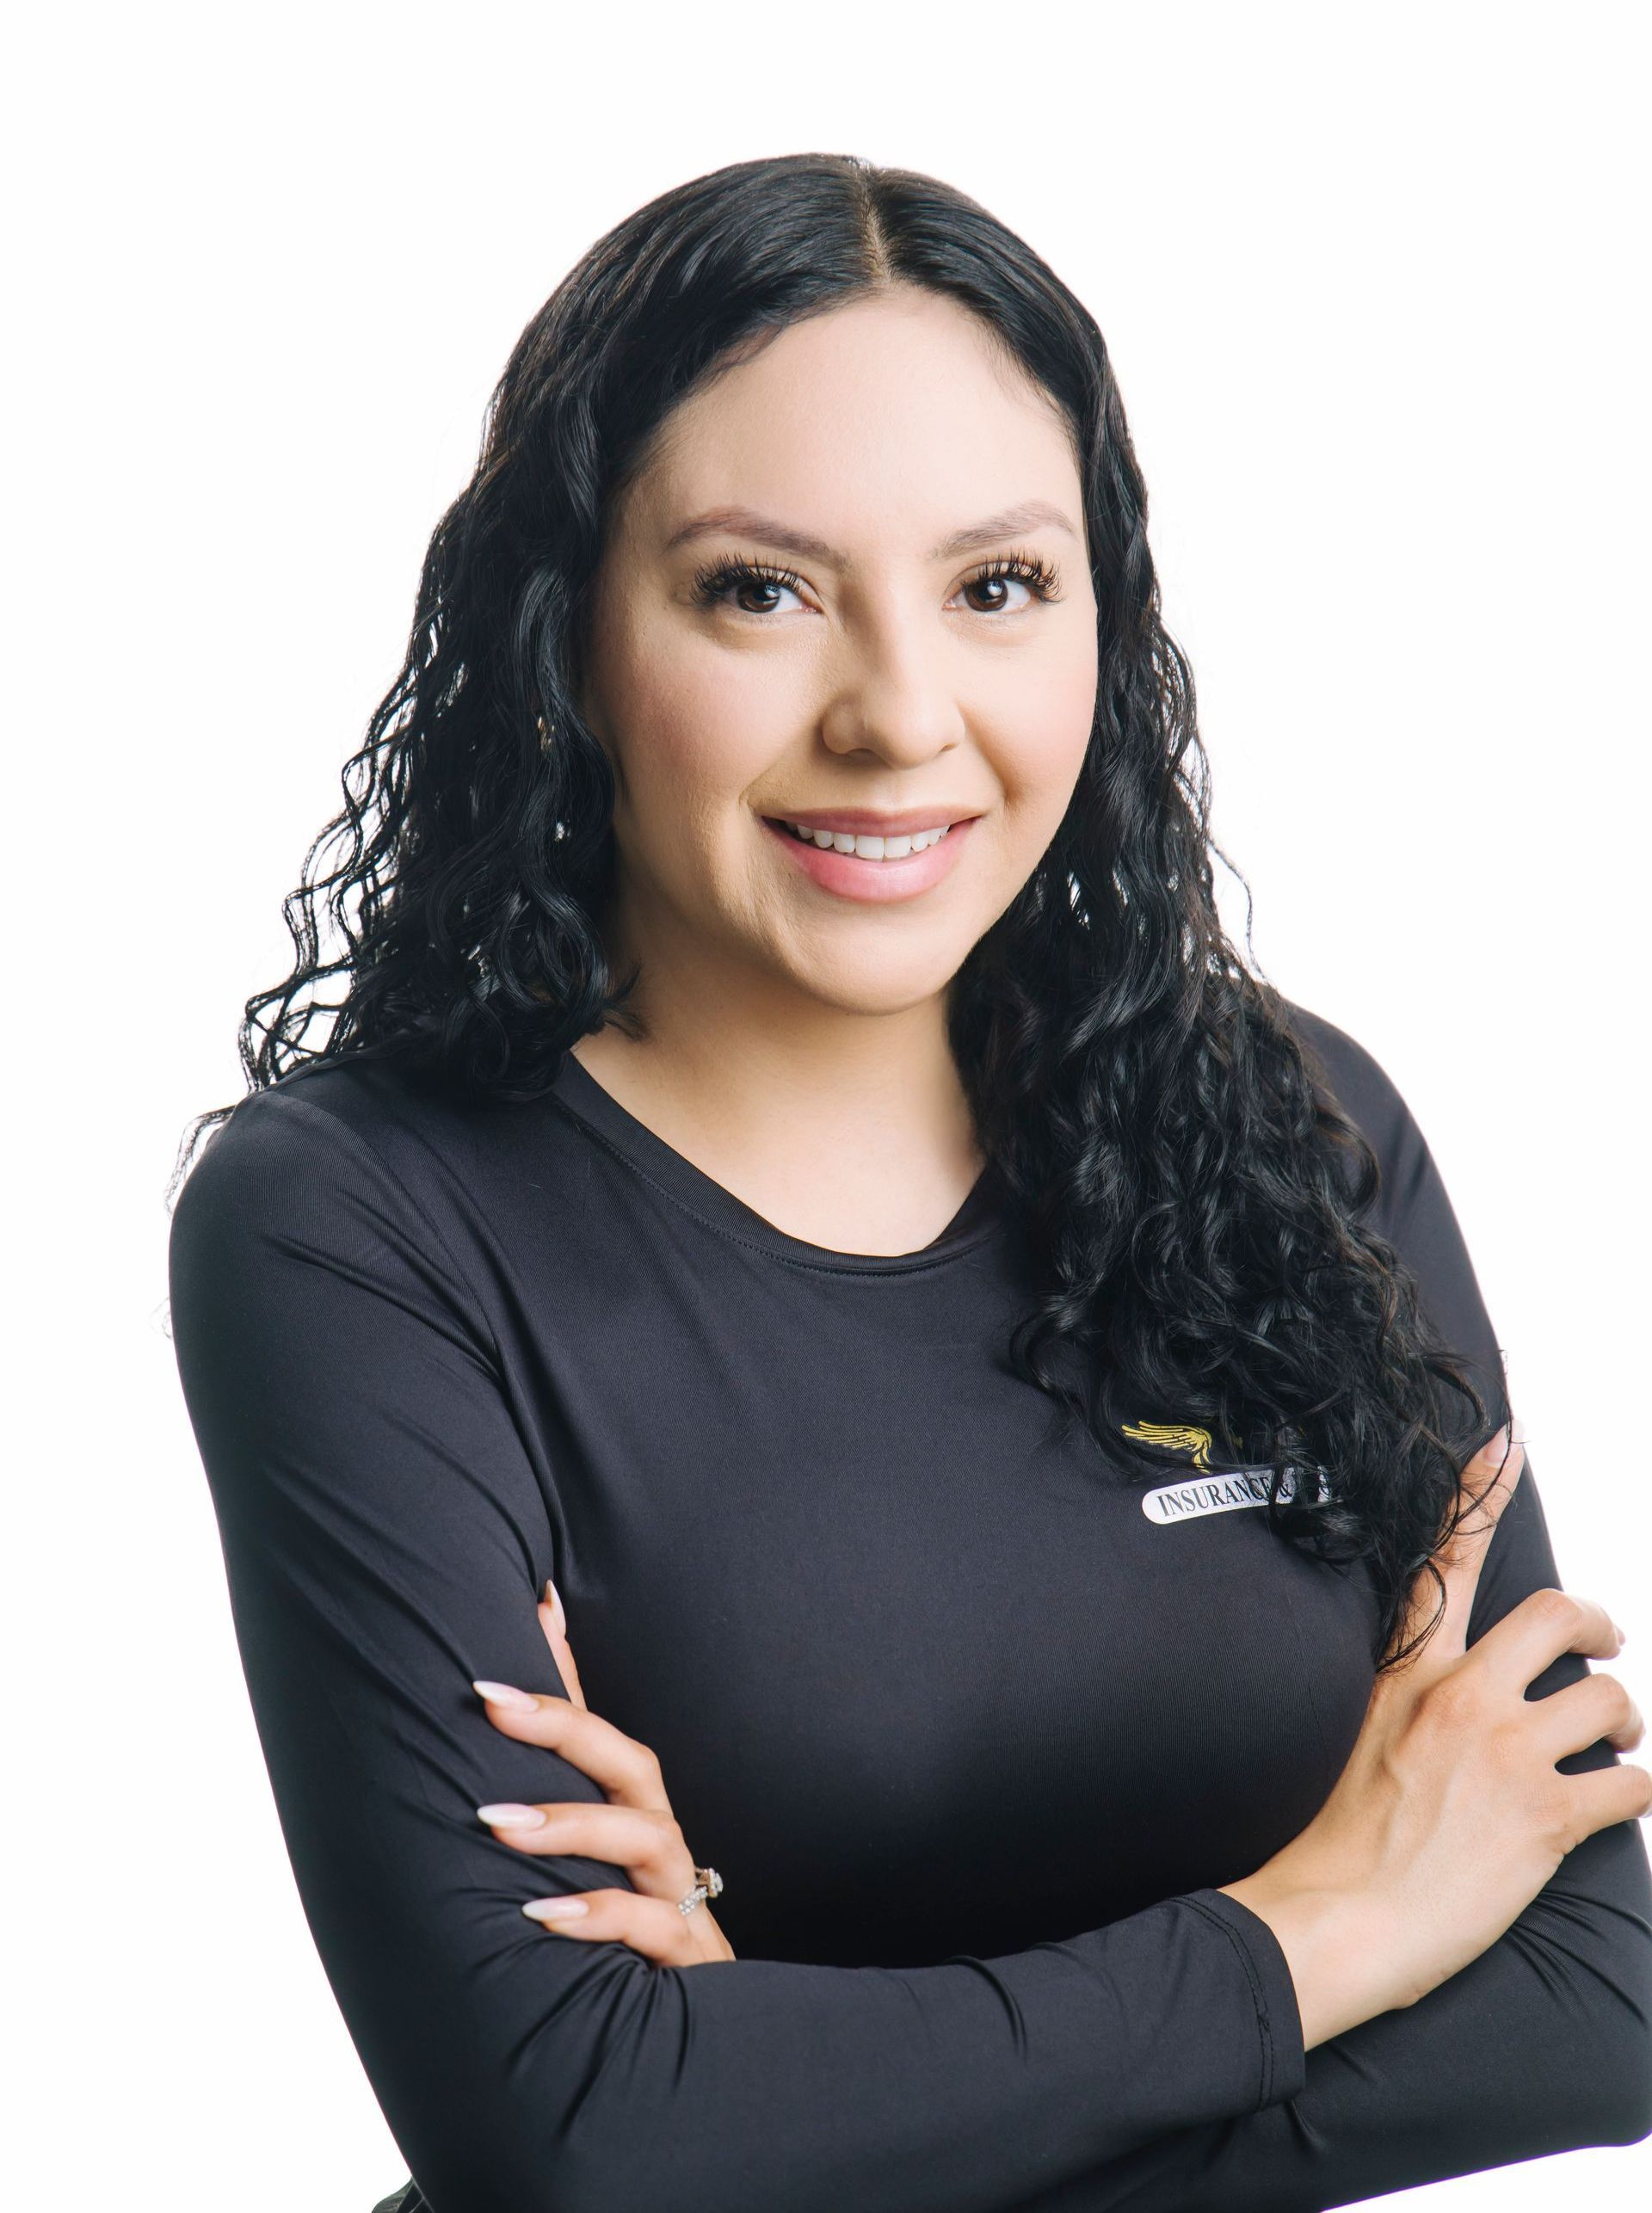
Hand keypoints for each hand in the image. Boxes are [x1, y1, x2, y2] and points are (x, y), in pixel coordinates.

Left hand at [471, 1578, 735, 1966]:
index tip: (511, 1638)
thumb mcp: (581, 1874)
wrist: (691, 2048)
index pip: (598, 1734)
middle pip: (631, 1764)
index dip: (560, 1680)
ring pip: (649, 1835)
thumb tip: (499, 1700)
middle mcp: (659, 1845)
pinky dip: (604, 1912)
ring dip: (573, 1823)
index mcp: (632, 1818)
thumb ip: (538, 1810)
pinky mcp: (686, 1957)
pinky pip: (655, 1923)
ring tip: (499, 1823)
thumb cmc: (625, 1939)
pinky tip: (546, 1914)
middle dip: (564, 1727)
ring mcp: (678, 1897)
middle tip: (492, 1706)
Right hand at [1221, 1420, 1651, 2047]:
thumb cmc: (1341, 1843)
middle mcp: (1461, 1698)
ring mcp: (1506, 1753)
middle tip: (1607, 1643)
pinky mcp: (1547, 1817)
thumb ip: (1411, 1695)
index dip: (1480, 1494)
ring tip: (1614, 1748)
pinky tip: (1625, 1799)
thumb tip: (1457, 1686)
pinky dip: (1641, 1789)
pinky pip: (1633, 1784)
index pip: (1446, 1563)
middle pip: (1559, 1617)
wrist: (1337, 1918)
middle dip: (1599, 1626)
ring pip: (1608, 1701)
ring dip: (1624, 1724)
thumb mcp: (1363, 1736)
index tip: (1507, 1442)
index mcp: (1409, 1675)